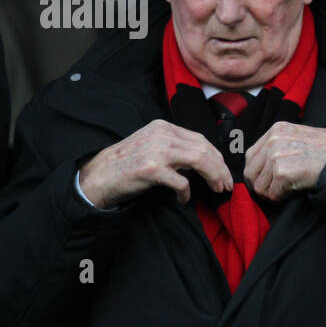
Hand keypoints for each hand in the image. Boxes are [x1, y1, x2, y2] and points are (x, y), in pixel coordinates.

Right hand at [78, 119, 231, 208]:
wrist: (99, 175)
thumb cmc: (128, 163)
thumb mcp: (152, 145)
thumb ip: (175, 146)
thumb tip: (205, 159)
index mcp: (164, 127)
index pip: (201, 140)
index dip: (217, 157)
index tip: (224, 172)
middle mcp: (162, 135)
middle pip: (204, 149)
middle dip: (220, 169)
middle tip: (226, 185)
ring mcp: (157, 151)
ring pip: (199, 160)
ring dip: (213, 177)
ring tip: (217, 190)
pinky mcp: (151, 169)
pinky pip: (181, 181)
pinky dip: (186, 192)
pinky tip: (184, 199)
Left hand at [243, 122, 325, 202]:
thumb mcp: (300, 137)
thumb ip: (279, 145)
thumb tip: (262, 166)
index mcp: (276, 130)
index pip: (250, 156)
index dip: (258, 172)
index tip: (269, 180)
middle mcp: (273, 140)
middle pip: (251, 172)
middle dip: (262, 185)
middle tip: (278, 190)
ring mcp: (276, 156)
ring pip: (260, 187)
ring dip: (273, 192)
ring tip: (290, 188)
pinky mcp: (282, 172)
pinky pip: (272, 194)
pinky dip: (282, 197)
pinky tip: (295, 190)